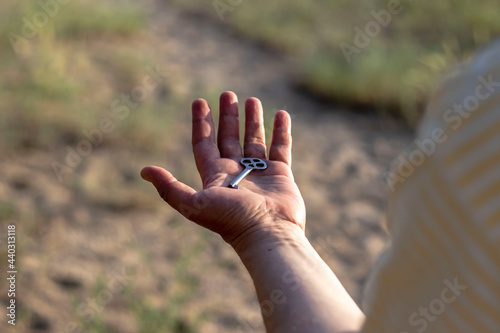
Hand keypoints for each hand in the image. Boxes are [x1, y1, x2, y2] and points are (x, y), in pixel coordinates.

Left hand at [140, 91, 305, 247]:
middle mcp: (236, 173)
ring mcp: (259, 173)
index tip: (199, 101)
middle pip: (229, 138)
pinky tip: (281, 114)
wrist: (267, 234)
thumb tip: (144, 171)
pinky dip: (281, 131)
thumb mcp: (193, 204)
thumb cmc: (231, 220)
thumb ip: (170, 188)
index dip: (201, 123)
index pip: (205, 144)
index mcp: (216, 176)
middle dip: (227, 116)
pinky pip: (280, 147)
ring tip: (252, 99)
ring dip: (252, 120)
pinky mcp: (280, 175)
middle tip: (228, 94)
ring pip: (254, 140)